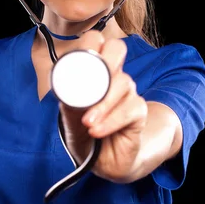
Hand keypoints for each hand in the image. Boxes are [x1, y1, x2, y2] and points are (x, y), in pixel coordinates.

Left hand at [58, 30, 147, 182]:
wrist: (103, 162)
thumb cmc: (85, 135)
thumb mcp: (69, 120)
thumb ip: (68, 104)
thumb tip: (66, 91)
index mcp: (93, 72)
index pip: (95, 41)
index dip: (89, 45)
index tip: (73, 64)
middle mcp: (111, 77)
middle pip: (117, 48)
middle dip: (105, 60)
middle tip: (90, 81)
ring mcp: (127, 93)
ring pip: (123, 81)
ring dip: (103, 104)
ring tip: (87, 122)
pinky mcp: (138, 112)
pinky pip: (130, 108)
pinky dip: (111, 120)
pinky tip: (97, 130)